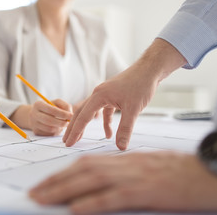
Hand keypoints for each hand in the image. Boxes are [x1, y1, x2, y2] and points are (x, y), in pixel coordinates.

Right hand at [29, 99, 72, 135]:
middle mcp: (34, 114)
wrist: (37, 115)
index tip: (71, 116)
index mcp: (38, 104)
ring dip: (60, 128)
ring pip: (50, 129)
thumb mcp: (57, 103)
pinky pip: (49, 134)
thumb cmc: (50, 107)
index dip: (63, 114)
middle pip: (50, 121)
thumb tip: (70, 115)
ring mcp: (34, 124)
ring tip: (63, 124)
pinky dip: (56, 131)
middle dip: (62, 122)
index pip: (52, 110)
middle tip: (69, 122)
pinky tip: (57, 127)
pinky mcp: (37, 132)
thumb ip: (65, 106)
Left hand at [30, 152, 216, 213]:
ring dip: (62, 191)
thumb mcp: (147, 168)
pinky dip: (91, 203)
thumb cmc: (179, 172)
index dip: (62, 173)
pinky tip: (75, 209)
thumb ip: (123, 173)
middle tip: (33, 193)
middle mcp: (123, 164)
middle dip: (54, 182)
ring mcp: (133, 177)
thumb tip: (101, 185)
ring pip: (90, 181)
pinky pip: (112, 197)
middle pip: (80, 171)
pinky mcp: (144, 192)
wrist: (208, 172)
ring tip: (42, 199)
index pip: (85, 164)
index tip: (45, 183)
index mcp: (123, 160)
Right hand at [63, 39, 186, 149]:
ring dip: (85, 125)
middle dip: (74, 128)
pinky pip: (104, 111)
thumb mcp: (133, 110)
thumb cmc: (140, 85)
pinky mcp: (112, 96)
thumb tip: (121, 146)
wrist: (149, 69)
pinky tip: (109, 134)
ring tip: (80, 138)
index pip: (83, 117)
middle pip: (81, 113)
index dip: (75, 132)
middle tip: (66, 141)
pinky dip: (105, 122)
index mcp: (99, 96)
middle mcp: (98, 94)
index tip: (68, 143)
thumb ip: (125, 129)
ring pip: (90, 112)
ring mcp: (105, 94)